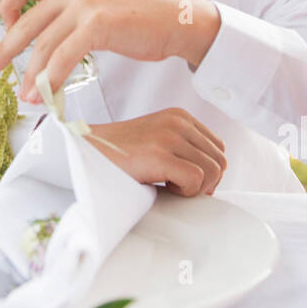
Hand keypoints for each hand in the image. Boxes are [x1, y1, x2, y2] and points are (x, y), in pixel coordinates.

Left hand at [0, 0, 219, 102]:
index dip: (8, 8)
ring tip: (25, 96)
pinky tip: (46, 95)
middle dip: (5, 49)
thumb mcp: (98, 4)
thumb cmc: (141, 17)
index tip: (9, 33)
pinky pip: (62, 57)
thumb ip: (72, 12)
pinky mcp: (96, 24)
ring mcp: (83, 4)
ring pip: (42, 45)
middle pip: (25, 21)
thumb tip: (50, 36)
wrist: (177, 18)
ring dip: (31, 75)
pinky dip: (50, 79)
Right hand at [84, 108, 226, 196]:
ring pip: (212, 172)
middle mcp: (178, 121)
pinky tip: (162, 187)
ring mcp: (169, 136)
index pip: (218, 148)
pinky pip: (196, 180)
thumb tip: (215, 175)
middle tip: (178, 186)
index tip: (184, 179)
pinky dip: (184, 191)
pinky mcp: (160, 154)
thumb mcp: (159, 140)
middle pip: (220, 161)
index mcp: (180, 116)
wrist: (86, 152)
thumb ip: (185, 148)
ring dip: (194, 187)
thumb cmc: (121, 155)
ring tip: (168, 184)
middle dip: (204, 182)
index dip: (207, 170)